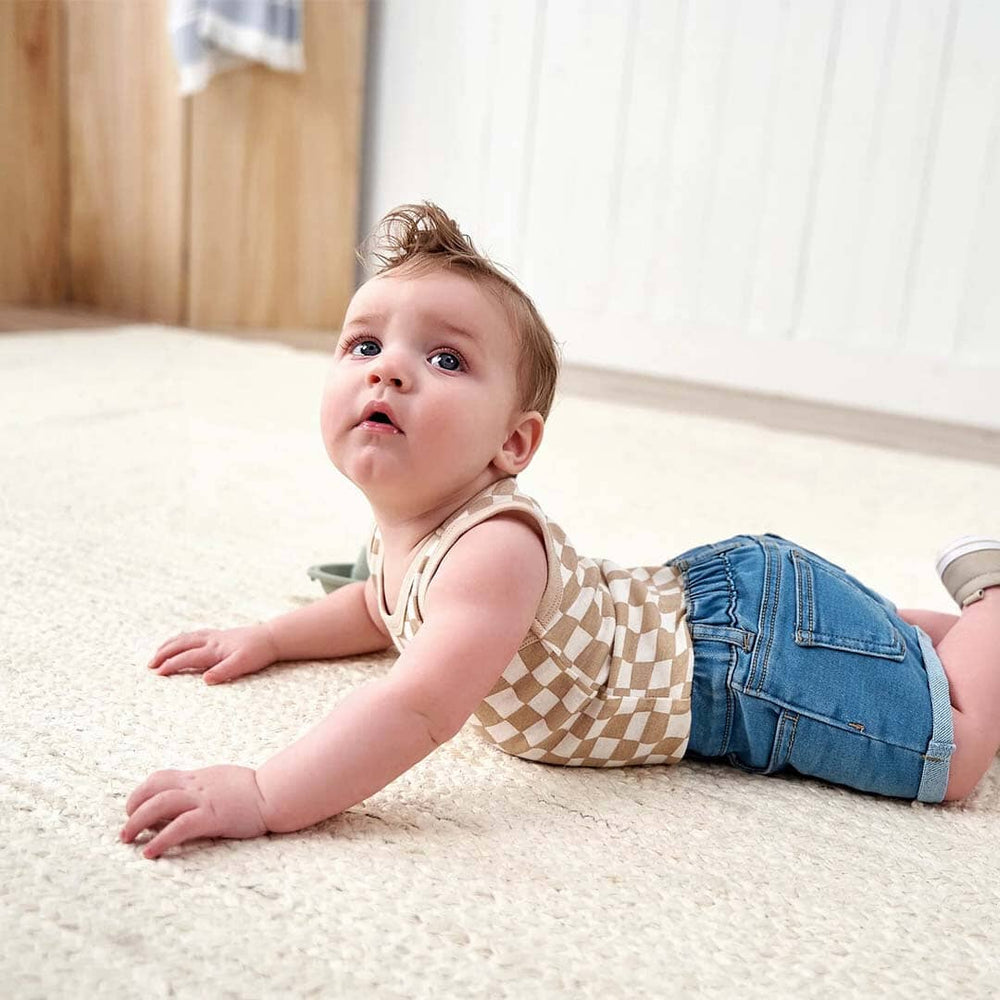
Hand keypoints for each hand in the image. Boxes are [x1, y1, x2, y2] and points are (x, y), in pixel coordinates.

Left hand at [120, 765, 269, 859]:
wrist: (274, 792)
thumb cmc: (252, 790)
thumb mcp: (222, 781)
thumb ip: (202, 788)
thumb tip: (184, 801)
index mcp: (198, 777)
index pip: (160, 778)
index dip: (141, 793)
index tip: (134, 809)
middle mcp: (197, 786)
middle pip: (153, 791)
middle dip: (133, 809)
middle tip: (125, 830)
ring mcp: (204, 800)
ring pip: (160, 804)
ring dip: (138, 822)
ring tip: (128, 839)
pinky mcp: (213, 817)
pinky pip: (180, 827)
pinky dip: (161, 840)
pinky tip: (150, 853)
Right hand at [146, 624, 278, 683]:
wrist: (271, 637)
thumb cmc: (257, 653)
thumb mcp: (242, 665)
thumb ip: (223, 672)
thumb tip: (205, 680)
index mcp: (214, 649)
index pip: (187, 657)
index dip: (171, 665)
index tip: (156, 673)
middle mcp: (211, 640)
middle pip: (181, 645)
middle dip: (164, 654)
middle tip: (149, 665)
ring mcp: (214, 636)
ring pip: (186, 637)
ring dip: (170, 644)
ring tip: (157, 652)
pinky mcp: (219, 634)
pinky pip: (194, 634)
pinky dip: (182, 638)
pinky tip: (180, 641)